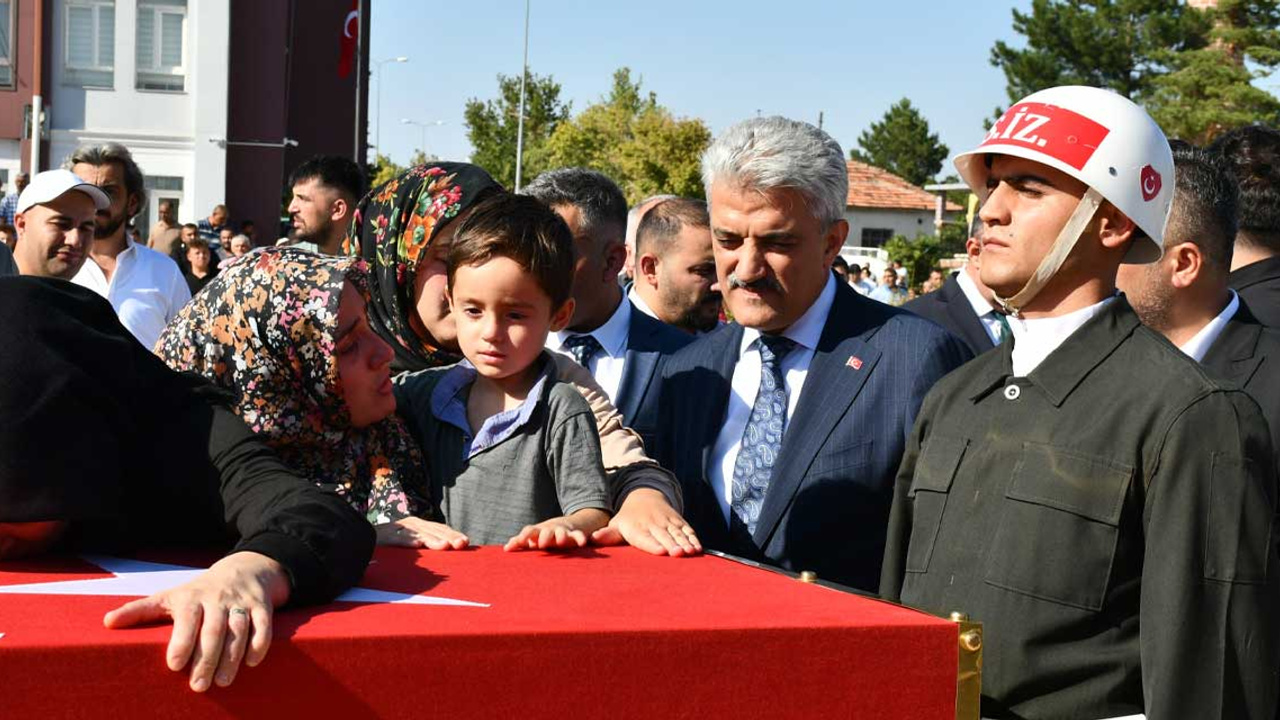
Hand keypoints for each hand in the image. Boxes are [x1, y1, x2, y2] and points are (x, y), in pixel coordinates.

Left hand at [102, 551, 289, 691]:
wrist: (244, 569)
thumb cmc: (198, 592)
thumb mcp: (170, 596)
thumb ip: (140, 610)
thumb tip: (107, 622)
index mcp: (192, 597)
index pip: (187, 619)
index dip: (182, 642)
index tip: (175, 666)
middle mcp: (217, 599)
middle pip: (214, 629)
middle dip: (207, 659)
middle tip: (198, 686)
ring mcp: (241, 602)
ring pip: (238, 629)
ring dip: (232, 657)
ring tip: (223, 682)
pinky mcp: (262, 606)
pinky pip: (263, 624)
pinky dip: (259, 643)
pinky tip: (251, 662)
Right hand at [375, 517, 468, 549]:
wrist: (359, 537)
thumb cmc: (388, 546)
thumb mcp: (411, 544)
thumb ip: (426, 545)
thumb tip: (448, 552)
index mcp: (419, 526)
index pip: (440, 529)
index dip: (453, 534)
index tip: (466, 543)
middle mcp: (411, 524)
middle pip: (433, 530)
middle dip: (449, 537)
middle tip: (461, 544)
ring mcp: (398, 528)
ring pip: (418, 533)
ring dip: (432, 540)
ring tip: (445, 547)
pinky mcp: (384, 535)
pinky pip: (397, 538)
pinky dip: (407, 540)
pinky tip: (417, 545)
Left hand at [504, 518, 589, 551]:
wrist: (562, 525)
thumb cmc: (541, 535)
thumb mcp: (531, 537)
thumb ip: (519, 542)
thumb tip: (506, 548)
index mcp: (537, 531)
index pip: (530, 530)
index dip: (525, 536)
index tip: (521, 542)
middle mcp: (549, 530)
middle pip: (546, 531)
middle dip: (544, 536)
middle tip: (541, 545)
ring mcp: (561, 532)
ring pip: (562, 533)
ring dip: (561, 536)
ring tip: (560, 542)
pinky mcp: (572, 535)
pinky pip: (577, 536)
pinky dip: (580, 538)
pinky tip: (582, 543)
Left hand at [591, 488, 701, 555]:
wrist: (643, 495)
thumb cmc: (627, 519)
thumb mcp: (617, 524)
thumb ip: (608, 534)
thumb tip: (593, 538)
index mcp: (637, 527)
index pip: (645, 537)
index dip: (654, 544)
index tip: (661, 552)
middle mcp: (653, 523)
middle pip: (664, 536)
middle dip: (672, 545)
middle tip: (678, 554)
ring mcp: (667, 521)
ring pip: (678, 533)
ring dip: (685, 543)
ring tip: (691, 553)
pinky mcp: (678, 520)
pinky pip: (687, 529)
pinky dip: (693, 538)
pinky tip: (698, 549)